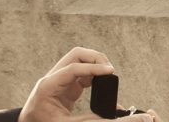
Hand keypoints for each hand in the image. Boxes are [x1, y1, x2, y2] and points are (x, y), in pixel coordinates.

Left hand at [17, 47, 158, 121]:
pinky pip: (81, 70)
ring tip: (107, 76)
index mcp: (48, 87)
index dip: (94, 68)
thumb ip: (97, 120)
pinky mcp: (64, 85)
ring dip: (95, 63)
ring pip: (79, 58)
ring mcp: (58, 79)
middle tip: (110, 71)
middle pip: (76, 54)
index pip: (74, 67)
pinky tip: (100, 83)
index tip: (111, 72)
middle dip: (95, 58)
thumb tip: (120, 111)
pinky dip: (93, 73)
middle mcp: (51, 78)